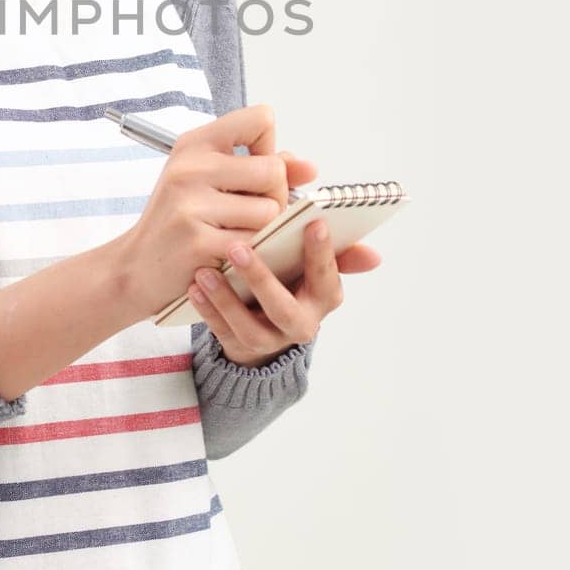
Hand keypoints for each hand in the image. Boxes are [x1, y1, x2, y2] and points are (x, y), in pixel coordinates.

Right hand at [113, 104, 321, 315]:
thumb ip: (263, 167)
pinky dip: (251, 254)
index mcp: (195, 143)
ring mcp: (191, 203)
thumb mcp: (212, 181)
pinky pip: (254, 243)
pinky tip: (228, 255)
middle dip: (275, 197)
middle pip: (273, 170)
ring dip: (262, 230)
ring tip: (235, 235)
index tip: (251, 171)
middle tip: (249, 214)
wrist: (135, 267)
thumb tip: (310, 169)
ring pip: (270, 210)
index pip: (261, 119)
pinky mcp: (196, 241)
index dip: (268, 148)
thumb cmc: (180, 220)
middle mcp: (190, 167)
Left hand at [186, 213, 382, 366]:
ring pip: (250, 328)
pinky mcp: (241, 346)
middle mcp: (302, 323)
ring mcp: (271, 339)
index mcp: (325, 296)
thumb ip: (332, 247)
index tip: (312, 223)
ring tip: (205, 272)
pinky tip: (195, 288)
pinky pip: (223, 333)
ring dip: (227, 300)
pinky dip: (208, 311)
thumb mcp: (310, 259)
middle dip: (262, 279)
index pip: (326, 277)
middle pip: (284, 309)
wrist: (267, 318)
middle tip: (238, 248)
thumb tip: (374, 256)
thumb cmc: (290, 271)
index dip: (322, 254)